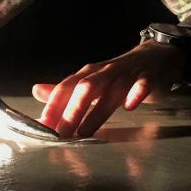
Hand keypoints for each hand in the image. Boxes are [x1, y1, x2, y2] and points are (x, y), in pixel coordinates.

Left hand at [31, 41, 185, 137]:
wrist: (154, 57)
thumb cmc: (118, 75)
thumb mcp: (91, 81)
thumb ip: (66, 90)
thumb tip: (36, 91)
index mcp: (88, 74)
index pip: (66, 87)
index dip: (53, 105)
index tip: (42, 125)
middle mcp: (104, 72)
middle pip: (85, 88)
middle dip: (71, 110)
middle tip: (61, 134)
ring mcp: (126, 73)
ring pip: (111, 90)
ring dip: (97, 111)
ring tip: (85, 132)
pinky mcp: (148, 76)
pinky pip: (143, 83)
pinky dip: (136, 92)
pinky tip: (130, 106)